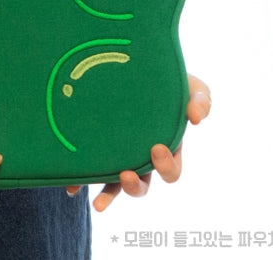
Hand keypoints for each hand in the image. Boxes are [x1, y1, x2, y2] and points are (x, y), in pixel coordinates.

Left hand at [66, 73, 210, 211]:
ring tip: (97, 204)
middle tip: (127, 173)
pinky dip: (79, 182)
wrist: (136, 68)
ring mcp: (118, 155)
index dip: (166, 167)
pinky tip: (72, 187)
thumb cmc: (169, 82)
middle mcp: (141, 158)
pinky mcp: (96, 149)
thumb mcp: (191, 87)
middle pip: (142, 186)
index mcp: (166, 149)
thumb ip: (200, 100)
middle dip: (135, 186)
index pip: (170, 171)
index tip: (156, 148)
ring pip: (114, 185)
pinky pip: (87, 170)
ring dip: (108, 195)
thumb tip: (197, 117)